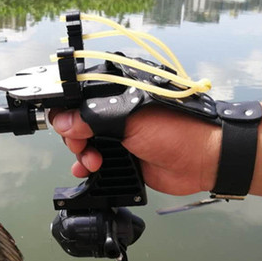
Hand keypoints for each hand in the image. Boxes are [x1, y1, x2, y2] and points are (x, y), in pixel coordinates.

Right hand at [50, 105, 221, 195]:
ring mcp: (117, 135)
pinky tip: (86, 170)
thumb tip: (60, 121)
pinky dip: (85, 166)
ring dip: (81, 153)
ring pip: (83, 143)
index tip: (64, 125)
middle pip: (77, 122)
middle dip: (74, 136)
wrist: (201, 160)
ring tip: (92, 162)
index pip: (80, 96)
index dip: (67, 110)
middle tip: (82, 145)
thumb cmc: (172, 129)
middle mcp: (114, 111)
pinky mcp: (120, 156)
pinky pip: (93, 160)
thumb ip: (91, 118)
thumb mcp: (128, 119)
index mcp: (117, 91)